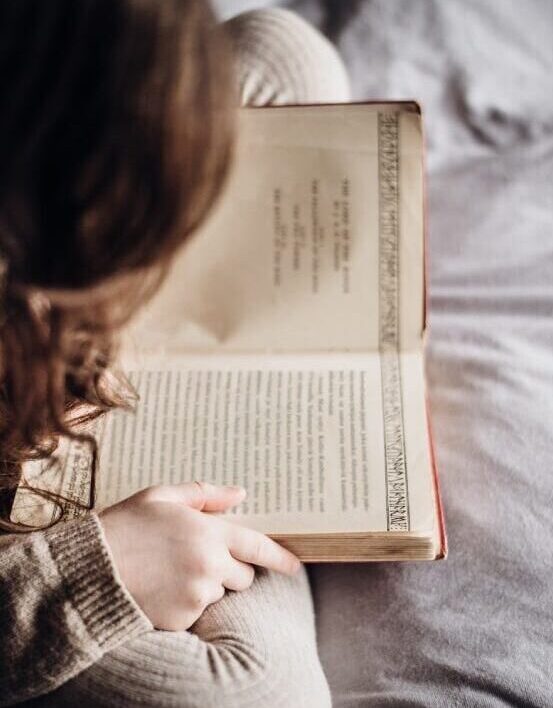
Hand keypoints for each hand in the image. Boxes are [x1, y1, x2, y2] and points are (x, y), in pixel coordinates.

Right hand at [98, 482, 299, 630]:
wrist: (89, 570)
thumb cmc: (125, 526)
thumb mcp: (161, 497)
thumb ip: (205, 495)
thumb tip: (240, 494)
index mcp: (208, 532)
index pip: (257, 547)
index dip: (279, 557)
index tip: (294, 566)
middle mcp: (208, 566)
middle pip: (242, 576)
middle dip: (229, 568)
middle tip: (198, 556)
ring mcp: (196, 595)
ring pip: (218, 592)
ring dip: (205, 583)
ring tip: (170, 570)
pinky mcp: (182, 618)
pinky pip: (196, 611)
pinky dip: (185, 602)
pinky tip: (161, 587)